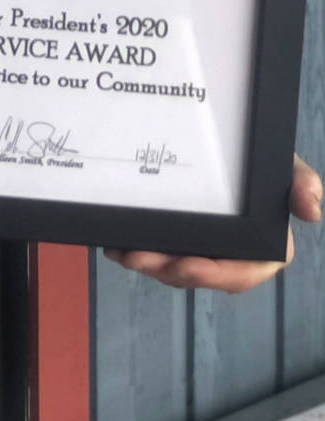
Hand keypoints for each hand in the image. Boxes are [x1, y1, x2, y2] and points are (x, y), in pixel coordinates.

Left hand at [104, 155, 322, 292]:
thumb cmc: (261, 162)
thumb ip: (300, 182)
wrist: (229, 145)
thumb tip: (312, 211)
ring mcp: (202, 250)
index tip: (186, 265)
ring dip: (148, 265)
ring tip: (123, 252)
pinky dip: (135, 252)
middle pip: (199, 275)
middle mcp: (231, 256)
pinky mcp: (177, 241)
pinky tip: (115, 245)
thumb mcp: (284, 165)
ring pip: (173, 269)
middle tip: (139, 257)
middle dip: (168, 272)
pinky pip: (157, 253)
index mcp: (262, 250)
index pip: (241, 274)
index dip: (214, 276)